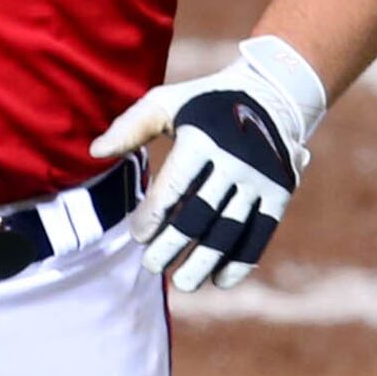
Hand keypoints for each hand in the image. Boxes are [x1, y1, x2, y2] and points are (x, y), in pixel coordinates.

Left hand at [89, 34, 329, 293]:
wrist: (273, 93)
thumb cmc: (205, 102)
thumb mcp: (168, 102)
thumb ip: (132, 127)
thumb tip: (96, 152)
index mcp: (203, 139)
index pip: (173, 188)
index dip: (152, 217)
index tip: (138, 236)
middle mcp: (236, 160)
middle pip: (200, 216)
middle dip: (172, 246)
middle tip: (152, 265)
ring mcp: (260, 178)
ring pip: (230, 230)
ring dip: (205, 262)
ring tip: (183, 283)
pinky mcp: (280, 192)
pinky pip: (261, 233)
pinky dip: (242, 261)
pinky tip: (219, 280)